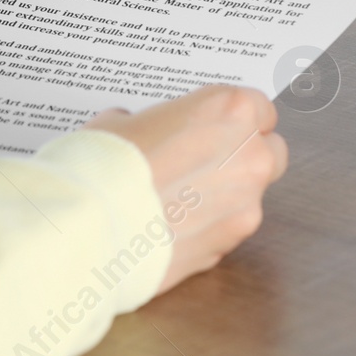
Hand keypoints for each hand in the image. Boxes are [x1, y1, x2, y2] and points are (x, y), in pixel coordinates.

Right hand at [85, 85, 287, 293]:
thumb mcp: (121, 121)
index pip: (259, 108)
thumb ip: (154, 124)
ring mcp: (245, 205)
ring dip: (224, 197)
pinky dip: (206, 229)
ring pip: (249, 196)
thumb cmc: (101, 164)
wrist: (85, 224)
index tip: (215, 127)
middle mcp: (249, 155)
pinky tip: (168, 228)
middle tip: (202, 162)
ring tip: (175, 201)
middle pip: (269, 151)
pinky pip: (226, 231)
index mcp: (229, 110)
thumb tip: (148, 134)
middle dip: (243, 156)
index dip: (234, 119)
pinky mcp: (229, 247)